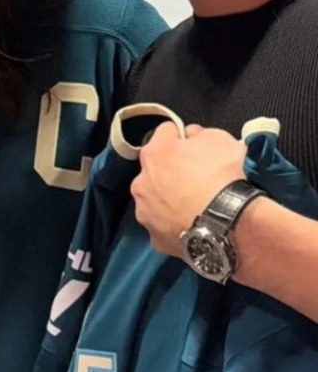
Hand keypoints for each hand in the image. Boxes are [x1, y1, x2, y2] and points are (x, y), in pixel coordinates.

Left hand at [132, 122, 247, 257]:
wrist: (230, 224)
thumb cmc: (224, 176)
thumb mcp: (220, 139)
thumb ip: (199, 135)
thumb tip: (191, 137)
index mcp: (154, 152)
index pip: (166, 133)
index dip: (183, 138)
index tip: (197, 146)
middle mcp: (141, 181)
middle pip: (155, 169)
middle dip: (172, 171)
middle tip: (197, 179)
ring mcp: (145, 212)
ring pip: (155, 200)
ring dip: (169, 200)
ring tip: (195, 207)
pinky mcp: (155, 238)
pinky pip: (164, 227)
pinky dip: (175, 226)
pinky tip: (193, 226)